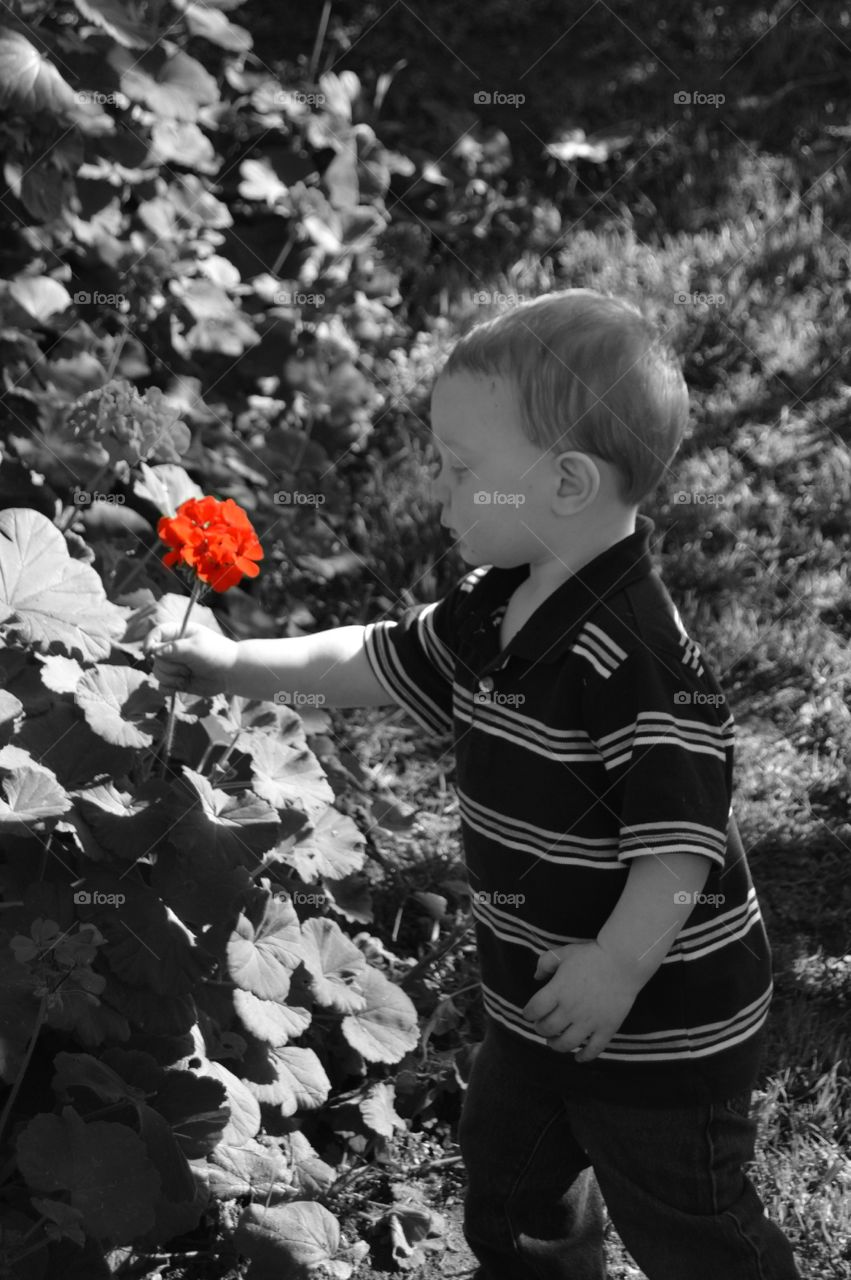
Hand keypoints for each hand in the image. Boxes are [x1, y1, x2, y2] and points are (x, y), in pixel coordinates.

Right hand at [144, 623, 238, 697]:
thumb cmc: (216, 654)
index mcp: (179, 634)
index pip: (156, 634)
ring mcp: (175, 666)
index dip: (150, 642)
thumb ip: (173, 648)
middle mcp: (174, 649)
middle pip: (155, 658)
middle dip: (168, 666)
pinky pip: (163, 686)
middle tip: (187, 668)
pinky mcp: (178, 681)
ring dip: (171, 677)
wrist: (232, 673)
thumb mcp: (195, 647)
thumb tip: (153, 651)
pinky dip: (167, 689)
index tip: (150, 653)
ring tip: (188, 676)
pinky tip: (178, 687)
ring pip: (158, 673)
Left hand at [521, 940, 641, 1061]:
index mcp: (557, 991)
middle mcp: (570, 1009)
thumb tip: (536, 977)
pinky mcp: (606, 1028)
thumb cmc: (591, 955)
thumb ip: (545, 963)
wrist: (623, 961)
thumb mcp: (564, 953)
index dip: (528, 1014)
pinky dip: (584, 1057)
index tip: (529, 1014)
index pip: (534, 1010)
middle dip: (540, 1029)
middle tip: (542, 1026)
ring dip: (556, 1045)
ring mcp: (589, 1021)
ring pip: (566, 1043)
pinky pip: (593, 1049)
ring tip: (553, 1042)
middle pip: (547, 1028)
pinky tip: (578, 1057)